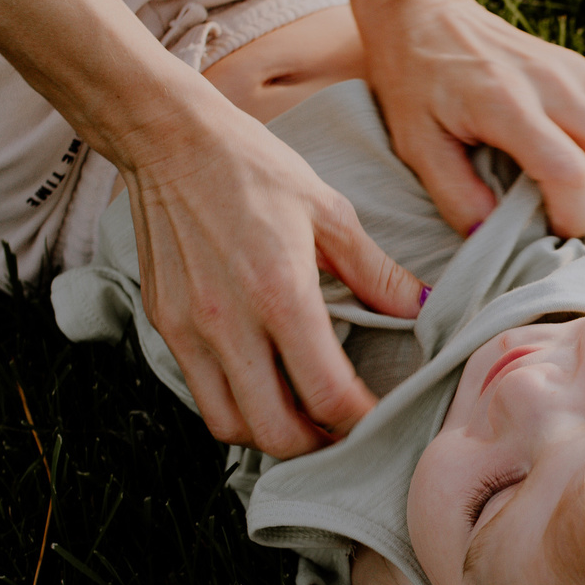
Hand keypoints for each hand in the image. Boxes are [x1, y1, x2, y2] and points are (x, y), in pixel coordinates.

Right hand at [123, 90, 425, 457]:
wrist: (169, 139)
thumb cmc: (253, 168)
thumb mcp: (329, 211)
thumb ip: (376, 271)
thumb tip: (421, 308)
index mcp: (281, 294)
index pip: (328, 395)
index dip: (362, 422)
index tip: (381, 418)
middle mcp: (230, 324)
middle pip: (276, 432)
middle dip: (317, 444)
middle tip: (342, 429)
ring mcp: (190, 330)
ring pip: (230, 425)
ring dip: (271, 433)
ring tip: (302, 414)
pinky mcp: (164, 325)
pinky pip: (200, 393)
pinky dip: (235, 405)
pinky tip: (262, 382)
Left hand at [359, 0, 584, 238]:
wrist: (424, 12)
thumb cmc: (413, 81)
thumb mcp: (415, 143)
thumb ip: (454, 194)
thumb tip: (494, 239)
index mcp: (505, 101)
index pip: (566, 169)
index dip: (573, 216)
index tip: (556, 237)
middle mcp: (554, 83)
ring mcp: (579, 73)